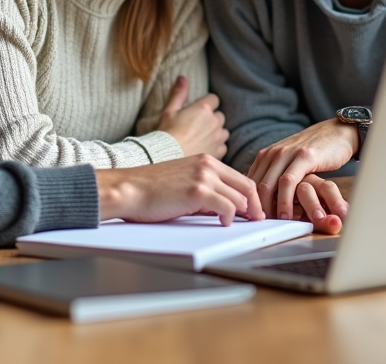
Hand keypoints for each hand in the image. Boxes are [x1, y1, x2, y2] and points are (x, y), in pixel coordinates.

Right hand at [96, 154, 264, 225]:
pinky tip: (223, 223)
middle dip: (255, 206)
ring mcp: (204, 177)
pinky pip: (228, 208)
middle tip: (257, 220)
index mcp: (205, 160)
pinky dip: (230, 218)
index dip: (251, 196)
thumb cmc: (150, 189)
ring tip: (238, 224)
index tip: (254, 210)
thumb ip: (204, 187)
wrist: (128, 188)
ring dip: (242, 214)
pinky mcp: (198, 192)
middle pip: (246, 187)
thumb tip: (222, 206)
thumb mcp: (183, 180)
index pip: (240, 177)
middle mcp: (208, 165)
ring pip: (240, 199)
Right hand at [157, 75, 228, 158]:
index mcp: (203, 108)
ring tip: (202, 139)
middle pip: (220, 116)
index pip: (214, 99)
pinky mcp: (219, 152)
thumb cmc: (167, 134)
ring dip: (216, 133)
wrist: (167, 157)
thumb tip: (182, 77)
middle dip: (212, 119)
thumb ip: (179, 93)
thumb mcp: (169, 111)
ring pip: (224, 132)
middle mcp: (214, 122)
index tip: (198, 110)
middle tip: (198, 126)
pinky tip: (205, 149)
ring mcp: (218, 138)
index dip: (207, 104)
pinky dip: (217, 147)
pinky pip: (223, 147)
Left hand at [247, 120, 359, 221]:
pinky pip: (288, 182)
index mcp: (266, 155)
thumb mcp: (289, 162)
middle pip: (255, 185)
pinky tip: (287, 215)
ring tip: (271, 225)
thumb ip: (275, 176)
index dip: (249, 203)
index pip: (249, 182)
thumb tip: (261, 199)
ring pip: (269, 185)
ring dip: (269, 208)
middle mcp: (273, 153)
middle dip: (255, 208)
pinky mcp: (304, 156)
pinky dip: (285, 200)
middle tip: (259, 227)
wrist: (337, 132)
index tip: (251, 221)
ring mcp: (287, 153)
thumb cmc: (314, 152)